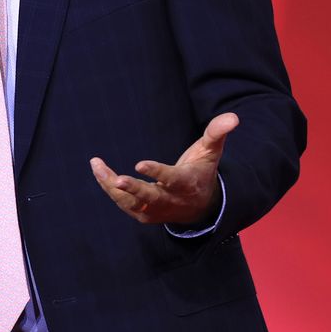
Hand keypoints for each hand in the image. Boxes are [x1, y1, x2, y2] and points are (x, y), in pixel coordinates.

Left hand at [90, 112, 237, 225]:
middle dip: (134, 189)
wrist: (200, 206)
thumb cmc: (202, 172)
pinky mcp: (143, 214)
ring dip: (112, 187)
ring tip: (97, 166)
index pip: (171, 179)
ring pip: (131, 202)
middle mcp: (170, 200)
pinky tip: (99, 171)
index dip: (156, 172)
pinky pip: (123, 203)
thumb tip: (233, 117)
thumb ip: (217, 133)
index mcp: (186, 184)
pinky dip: (109, 188)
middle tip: (117, 179)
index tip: (139, 164)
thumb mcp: (211, 152)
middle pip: (150, 198)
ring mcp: (155, 210)